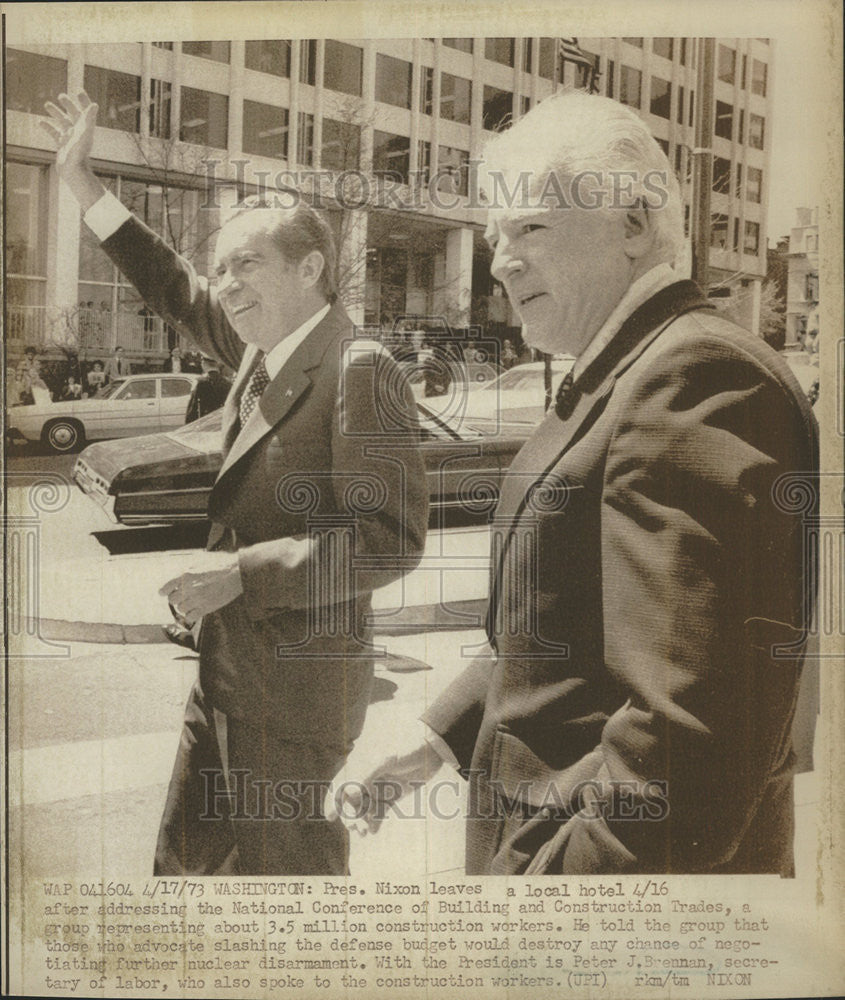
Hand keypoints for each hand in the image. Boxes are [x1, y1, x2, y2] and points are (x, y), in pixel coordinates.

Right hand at [40, 91, 104, 210]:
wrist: (73, 172)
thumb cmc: (79, 153)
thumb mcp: (84, 134)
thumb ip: (89, 119)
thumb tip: (94, 104)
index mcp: (85, 128)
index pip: (86, 112)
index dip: (84, 102)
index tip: (79, 91)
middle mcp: (79, 132)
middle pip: (74, 115)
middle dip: (68, 105)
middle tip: (61, 96)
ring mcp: (70, 138)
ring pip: (62, 122)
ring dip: (56, 113)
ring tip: (47, 104)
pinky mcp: (62, 145)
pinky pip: (54, 134)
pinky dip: (48, 127)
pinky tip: (40, 122)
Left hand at [159, 552, 242, 625]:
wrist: (237, 572)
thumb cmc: (222, 564)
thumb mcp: (201, 560)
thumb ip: (189, 568)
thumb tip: (182, 573)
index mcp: (186, 575)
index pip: (167, 587)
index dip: (164, 591)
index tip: (163, 593)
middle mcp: (189, 588)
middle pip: (172, 600)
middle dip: (176, 598)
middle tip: (182, 597)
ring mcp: (197, 599)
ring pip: (181, 609)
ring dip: (184, 607)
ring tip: (191, 604)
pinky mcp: (206, 608)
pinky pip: (190, 617)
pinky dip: (191, 615)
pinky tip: (195, 611)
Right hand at [329, 741, 440, 835]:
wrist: (432, 744)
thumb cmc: (405, 745)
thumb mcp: (385, 759)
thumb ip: (365, 777)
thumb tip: (348, 796)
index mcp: (361, 763)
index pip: (342, 783)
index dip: (334, 799)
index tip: (330, 816)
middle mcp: (368, 776)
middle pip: (354, 799)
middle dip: (352, 815)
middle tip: (357, 828)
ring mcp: (381, 785)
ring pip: (367, 807)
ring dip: (364, 820)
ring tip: (365, 832)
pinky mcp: (395, 793)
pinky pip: (382, 809)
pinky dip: (377, 820)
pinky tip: (374, 830)